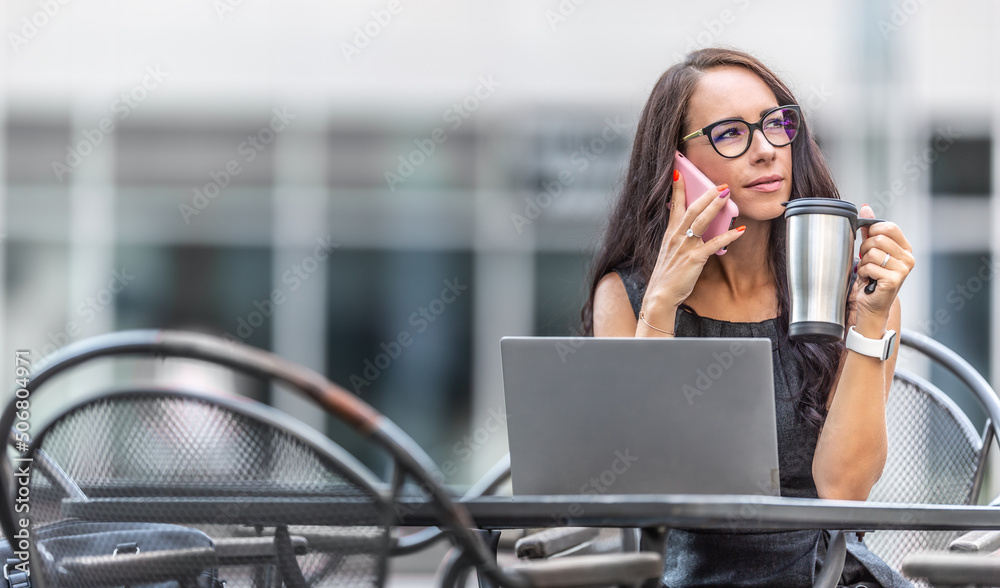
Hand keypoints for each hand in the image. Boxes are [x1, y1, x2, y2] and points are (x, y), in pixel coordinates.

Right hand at [643, 169, 745, 308]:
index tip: (679, 172)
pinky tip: (739, 230)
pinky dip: (728, 236)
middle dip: (706, 194)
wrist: (660, 295)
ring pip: (701, 220)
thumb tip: (695, 229)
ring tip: (727, 195)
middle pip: (692, 208)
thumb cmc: (667, 276)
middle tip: (720, 184)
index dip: (677, 188)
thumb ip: (681, 238)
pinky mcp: (695, 258)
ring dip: (715, 206)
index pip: (674, 205)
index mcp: (670, 234)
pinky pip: (714, 243)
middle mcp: (676, 237)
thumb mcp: (670, 252)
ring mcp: (685, 246)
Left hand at [855, 203, 914, 318]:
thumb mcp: (872, 250)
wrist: (872, 303)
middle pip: (879, 238)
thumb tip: (865, 208)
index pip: (889, 227)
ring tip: (867, 270)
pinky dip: (862, 272)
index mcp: (905, 248)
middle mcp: (908, 258)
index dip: (872, 231)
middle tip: (865, 259)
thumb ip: (870, 230)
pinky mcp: (894, 280)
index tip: (868, 241)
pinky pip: (869, 266)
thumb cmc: (872, 276)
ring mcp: (903, 269)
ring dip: (863, 262)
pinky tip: (867, 278)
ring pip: (872, 253)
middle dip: (864, 248)